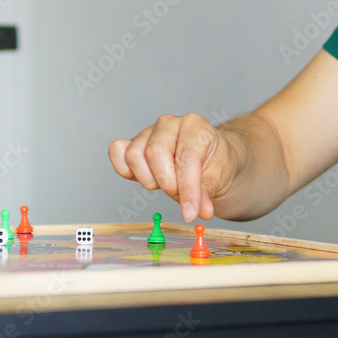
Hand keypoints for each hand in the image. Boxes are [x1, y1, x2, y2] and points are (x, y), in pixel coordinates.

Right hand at [109, 114, 239, 221]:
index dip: (188, 189)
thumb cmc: (214, 161)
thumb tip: (199, 211)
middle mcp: (169, 124)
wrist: (209, 156)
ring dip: (149, 179)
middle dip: (167, 182)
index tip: (190, 213)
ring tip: (165, 184)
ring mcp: (149, 132)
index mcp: (195, 126)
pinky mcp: (134, 143)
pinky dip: (125, 169)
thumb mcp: (219, 176)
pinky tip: (145, 178)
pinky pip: (117, 152)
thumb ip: (207, 193)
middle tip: (178, 194)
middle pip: (154, 152)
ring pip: (134, 154)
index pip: (186, 157)